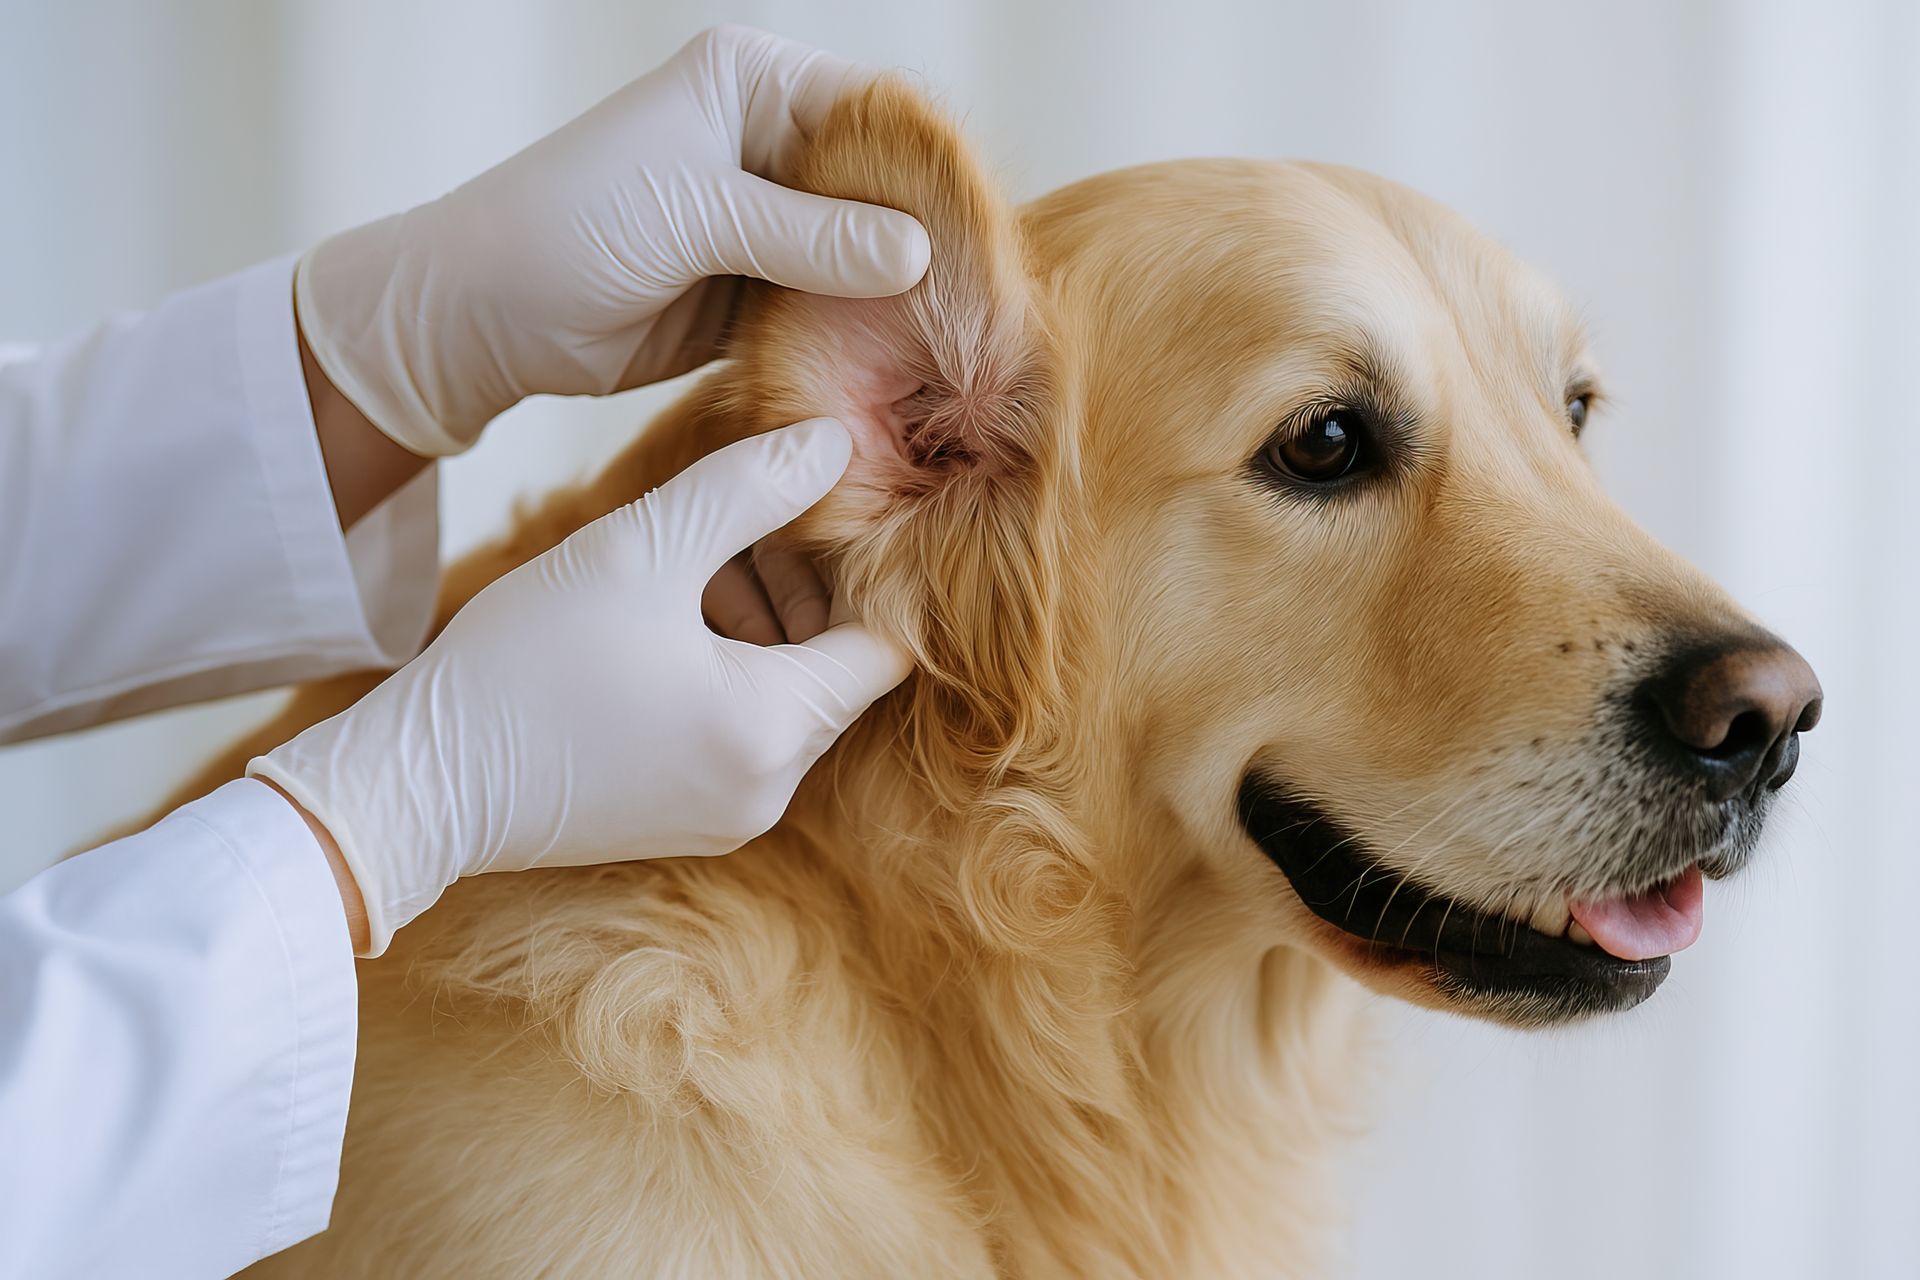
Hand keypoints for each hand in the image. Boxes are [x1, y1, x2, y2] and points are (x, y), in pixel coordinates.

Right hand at [249, 419, 908, 955]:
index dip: (861, 570)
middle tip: (734, 529)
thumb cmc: (522, 663)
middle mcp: (769, 791)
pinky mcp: (686, 820)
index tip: (816, 515)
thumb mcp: (643, 549)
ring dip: (756, 629)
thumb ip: (750, 488)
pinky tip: (657, 627)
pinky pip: (740, 735)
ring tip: (682, 570)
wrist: (414, 785)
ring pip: (786, 700)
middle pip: (834, 671)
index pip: (884, 645)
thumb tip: (838, 443)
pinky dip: (724, 676)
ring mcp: (729, 816)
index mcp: (774, 732)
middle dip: (797, 592)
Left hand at [295, 25, 930, 455]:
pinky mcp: (757, 290)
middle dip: (923, 244)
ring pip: (863, 256)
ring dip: (897, 301)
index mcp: (752, 82)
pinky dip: (859, 337)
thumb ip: (809, 237)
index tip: (980, 237)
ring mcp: (767, 220)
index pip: (875, 112)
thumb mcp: (694, 219)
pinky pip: (830, 309)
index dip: (930, 172)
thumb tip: (921, 253)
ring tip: (954, 346)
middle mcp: (769, 141)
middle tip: (981, 305)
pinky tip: (901, 366)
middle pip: (881, 188)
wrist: (480, 317)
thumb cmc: (565, 230)